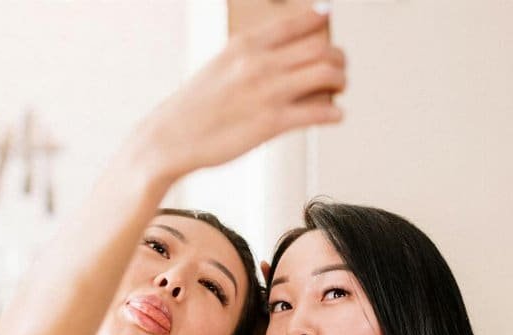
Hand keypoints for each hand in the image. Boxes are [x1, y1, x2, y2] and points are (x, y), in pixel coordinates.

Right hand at [133, 7, 345, 181]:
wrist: (171, 138)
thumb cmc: (194, 107)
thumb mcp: (220, 66)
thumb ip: (250, 58)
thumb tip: (282, 59)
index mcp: (244, 45)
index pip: (292, 22)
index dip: (315, 18)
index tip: (326, 18)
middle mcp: (259, 63)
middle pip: (320, 47)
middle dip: (338, 57)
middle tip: (339, 67)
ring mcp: (268, 92)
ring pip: (327, 74)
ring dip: (341, 80)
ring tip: (339, 89)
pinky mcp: (273, 123)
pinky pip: (320, 112)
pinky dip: (334, 113)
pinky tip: (335, 115)